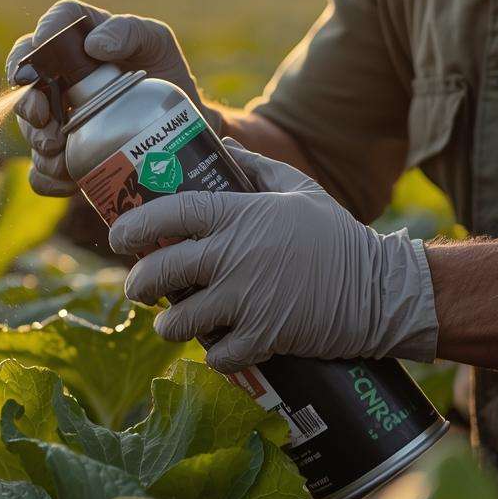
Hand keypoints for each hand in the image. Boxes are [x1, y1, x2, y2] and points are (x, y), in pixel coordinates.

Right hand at [6, 0, 223, 196]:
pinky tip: (67, 180)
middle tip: (43, 119)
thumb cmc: (164, 77)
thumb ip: (131, 31)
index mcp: (79, 41)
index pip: (49, 30)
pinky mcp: (63, 154)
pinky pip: (40, 171)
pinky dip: (47, 177)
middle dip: (27, 105)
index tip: (35, 60)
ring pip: (30, 131)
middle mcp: (59, 78)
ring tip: (61, 158)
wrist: (176, 130)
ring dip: (38, 144)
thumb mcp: (156, 44)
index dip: (33, 43)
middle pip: (26, 86)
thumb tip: (94, 45)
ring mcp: (57, 118)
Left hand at [108, 141, 437, 371]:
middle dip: (139, 284)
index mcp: (240, 216)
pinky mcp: (265, 337)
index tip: (116, 236)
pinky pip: (218, 355)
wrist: (381, 289)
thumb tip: (223, 142)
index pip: (171, 213)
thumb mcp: (299, 189)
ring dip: (170, 326)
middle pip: (161, 271)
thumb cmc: (336, 236)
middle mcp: (235, 256)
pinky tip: (216, 348)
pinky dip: (213, 356)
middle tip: (137, 289)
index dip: (135, 224)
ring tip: (173, 323)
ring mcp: (247, 299)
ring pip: (180, 321)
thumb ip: (256, 167)